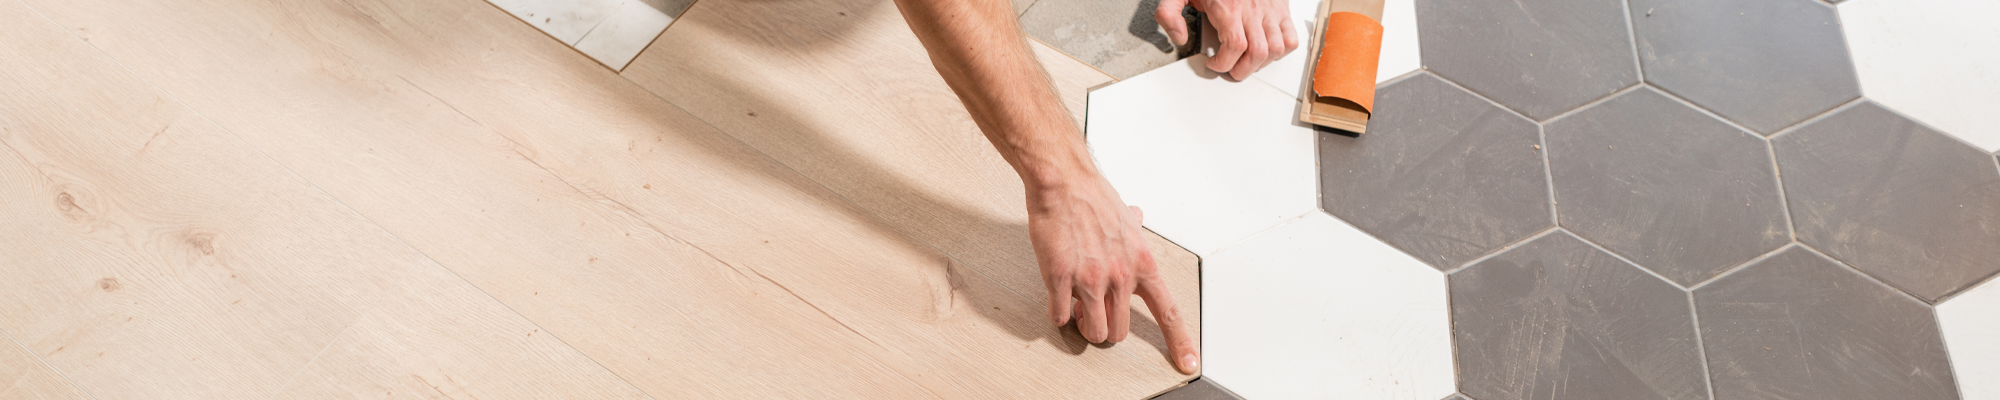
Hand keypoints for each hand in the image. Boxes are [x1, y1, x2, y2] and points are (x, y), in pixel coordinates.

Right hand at [1027, 172, 1198, 373]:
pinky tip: (1058, 298)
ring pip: (1093, 331)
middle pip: (1119, 333)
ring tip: (1077, 307)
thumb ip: (1133, 233)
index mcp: (1142, 264)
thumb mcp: (1126, 218)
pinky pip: (1060, 315)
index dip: (1180, 342)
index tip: (1187, 363)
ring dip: (1083, 325)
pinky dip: (1058, 313)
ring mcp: (1091, 279)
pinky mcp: (1062, 278)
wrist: (1064, 182)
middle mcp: (1121, 275)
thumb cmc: (1093, 197)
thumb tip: (1137, 220)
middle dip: (1105, 328)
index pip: (1168, 312)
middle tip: (1094, 312)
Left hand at [1155, 0, 1299, 79]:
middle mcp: (1252, 10)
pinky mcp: (1281, 9)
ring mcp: (1270, 10)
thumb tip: (1179, 37)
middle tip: (1230, 68)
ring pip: (1276, 49)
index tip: (1214, 63)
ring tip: (1247, 62)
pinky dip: (1282, 50)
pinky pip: (1291, 38)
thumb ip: (1169, 13)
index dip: (1223, 63)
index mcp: (1229, 8)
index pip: (1234, 47)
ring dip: (1261, 63)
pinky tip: (1266, 49)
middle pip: (1257, 53)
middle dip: (1242, 70)